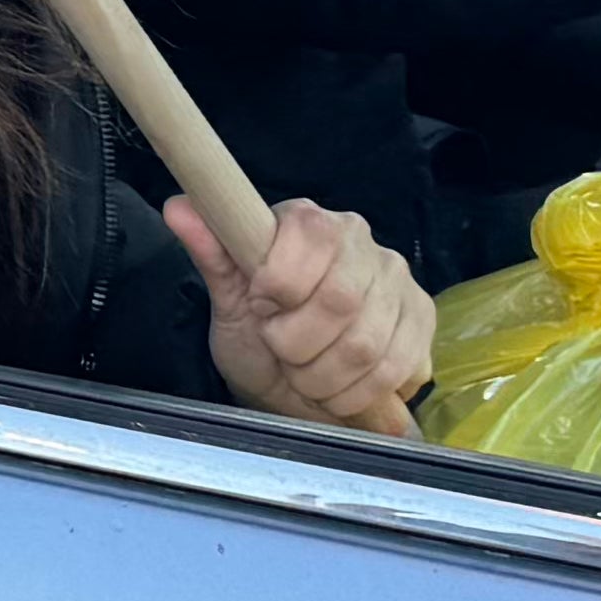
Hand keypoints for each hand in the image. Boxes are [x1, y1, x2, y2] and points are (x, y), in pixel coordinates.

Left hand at [168, 196, 433, 438]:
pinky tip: (338, 387)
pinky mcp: (423, 323)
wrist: (291, 382)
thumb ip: (212, 253)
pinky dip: (357, 393)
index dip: (279, 284)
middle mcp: (363, 242)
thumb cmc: (257, 333)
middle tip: (281, 351)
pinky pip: (397, 368)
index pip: (309, 235)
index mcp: (311, 222)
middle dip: (297, 344)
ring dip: (323, 377)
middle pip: (340, 300)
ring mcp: (399, 282)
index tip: (262, 306)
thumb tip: (178, 206)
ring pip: (367, 345)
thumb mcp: (228, 300)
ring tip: (305, 373)